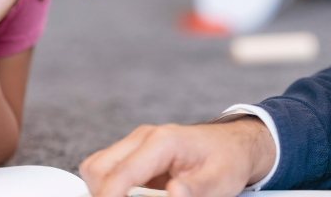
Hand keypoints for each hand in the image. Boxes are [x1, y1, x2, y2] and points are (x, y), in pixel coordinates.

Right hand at [80, 118, 275, 196]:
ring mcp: (136, 144)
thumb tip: (174, 194)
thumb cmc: (227, 160)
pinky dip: (116, 188)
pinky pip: (110, 172)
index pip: (120, 174)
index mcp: (161, 142)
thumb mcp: (219, 180)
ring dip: (108, 190)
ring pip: (98, 169)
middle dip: (105, 194)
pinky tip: (138, 195)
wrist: (232, 145)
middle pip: (98, 168)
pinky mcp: (135, 154)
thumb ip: (196, 189)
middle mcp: (142, 138)